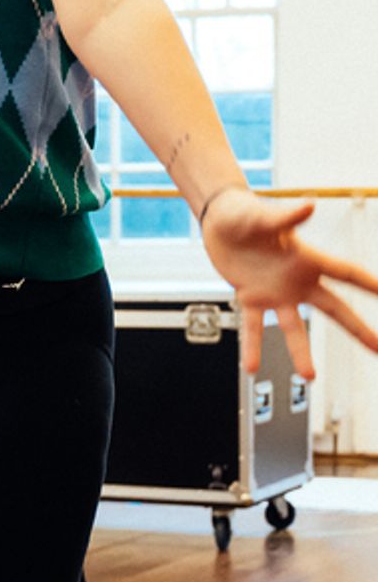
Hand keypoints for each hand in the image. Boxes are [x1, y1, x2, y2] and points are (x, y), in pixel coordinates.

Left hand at [201, 189, 377, 377]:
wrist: (219, 222)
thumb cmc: (245, 213)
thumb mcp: (262, 216)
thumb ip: (286, 216)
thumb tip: (309, 205)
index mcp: (308, 259)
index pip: (347, 273)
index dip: (370, 285)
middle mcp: (297, 281)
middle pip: (334, 309)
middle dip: (358, 329)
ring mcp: (275, 293)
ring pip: (294, 328)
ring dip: (301, 352)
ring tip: (310, 376)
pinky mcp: (250, 299)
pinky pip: (253, 328)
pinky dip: (252, 347)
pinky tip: (252, 367)